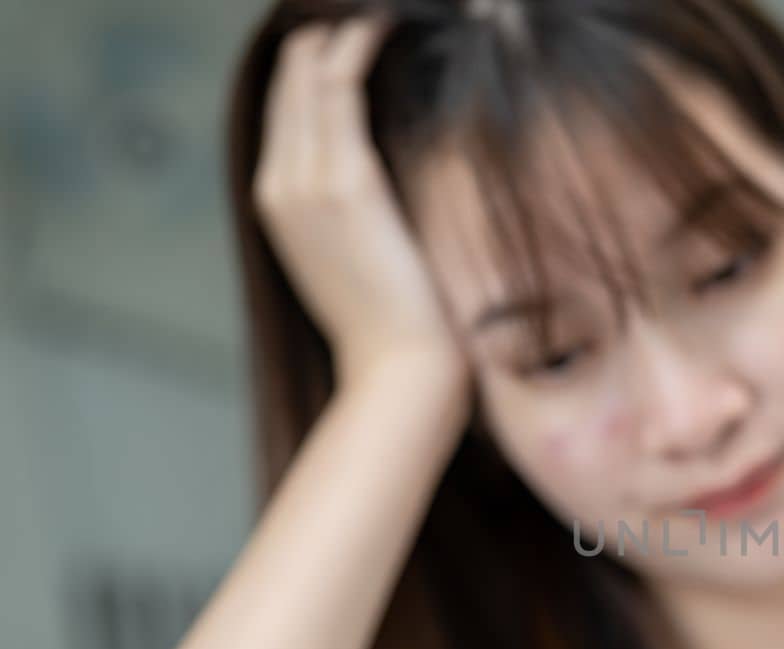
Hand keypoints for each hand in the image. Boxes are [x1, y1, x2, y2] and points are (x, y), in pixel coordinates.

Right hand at [252, 14, 466, 393]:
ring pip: (311, 72)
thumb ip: (359, 209)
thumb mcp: (364, 257)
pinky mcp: (346, 182)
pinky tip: (385, 20)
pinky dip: (360, 43)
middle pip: (289, 77)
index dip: (316, 56)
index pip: (287, 103)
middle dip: (327, 32)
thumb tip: (389, 177)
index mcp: (279, 201)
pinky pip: (341, 86)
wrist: (401, 373)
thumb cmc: (400, 326)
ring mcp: (305, 181)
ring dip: (344, 28)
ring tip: (381, 7)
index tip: (355, 26)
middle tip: (368, 8)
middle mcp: (280, 183)